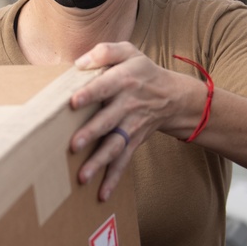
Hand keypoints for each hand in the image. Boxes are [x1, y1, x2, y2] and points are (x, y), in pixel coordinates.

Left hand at [70, 42, 199, 200]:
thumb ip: (105, 51)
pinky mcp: (133, 142)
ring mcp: (131, 126)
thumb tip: (79, 62)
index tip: (73, 102)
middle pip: (108, 120)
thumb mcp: (129, 52)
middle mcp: (128, 105)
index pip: (105, 86)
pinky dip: (113, 178)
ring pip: (115, 145)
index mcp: (124, 80)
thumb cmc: (141, 71)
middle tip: (74, 145)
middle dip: (92, 133)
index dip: (90, 93)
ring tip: (83, 177)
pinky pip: (124, 161)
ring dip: (100, 162)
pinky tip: (101, 194)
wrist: (173, 96)